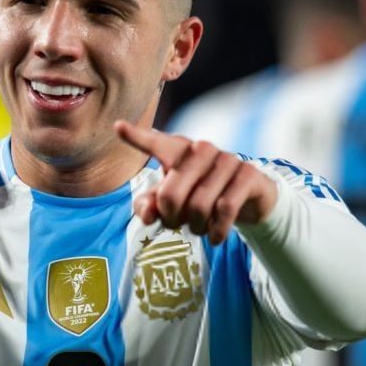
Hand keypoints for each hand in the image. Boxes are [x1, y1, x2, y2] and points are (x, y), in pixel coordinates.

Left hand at [115, 120, 277, 243]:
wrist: (248, 199)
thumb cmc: (200, 195)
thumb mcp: (171, 201)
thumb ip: (150, 206)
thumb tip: (147, 216)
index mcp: (177, 150)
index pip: (154, 144)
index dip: (136, 137)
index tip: (117, 127)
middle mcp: (200, 149)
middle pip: (170, 195)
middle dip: (170, 219)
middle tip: (176, 225)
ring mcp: (226, 159)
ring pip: (199, 206)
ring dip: (196, 227)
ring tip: (198, 229)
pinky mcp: (247, 174)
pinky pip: (225, 208)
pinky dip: (217, 230)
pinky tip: (215, 238)